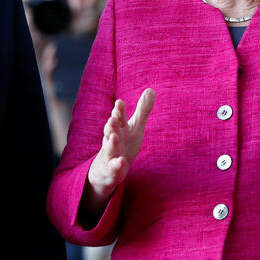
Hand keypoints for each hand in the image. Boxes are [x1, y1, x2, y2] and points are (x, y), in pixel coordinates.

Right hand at [84, 88, 155, 213]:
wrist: (109, 169)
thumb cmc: (124, 144)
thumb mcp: (135, 127)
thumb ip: (142, 110)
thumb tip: (151, 89)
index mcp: (119, 128)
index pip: (118, 117)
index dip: (119, 111)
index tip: (120, 102)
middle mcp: (112, 139)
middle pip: (110, 130)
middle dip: (111, 125)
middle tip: (113, 118)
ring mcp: (111, 154)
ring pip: (109, 148)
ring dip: (111, 142)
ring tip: (114, 136)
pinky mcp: (112, 169)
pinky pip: (114, 167)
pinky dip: (117, 164)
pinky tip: (121, 161)